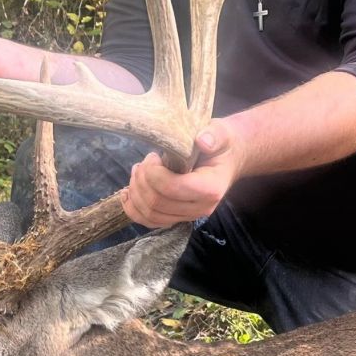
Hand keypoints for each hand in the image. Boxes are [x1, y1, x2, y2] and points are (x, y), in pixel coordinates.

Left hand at [121, 121, 246, 228]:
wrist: (228, 159)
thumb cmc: (222, 144)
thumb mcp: (220, 133)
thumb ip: (213, 136)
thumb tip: (202, 140)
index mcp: (211, 187)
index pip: (173, 188)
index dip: (154, 173)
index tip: (153, 156)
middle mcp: (201, 207)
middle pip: (157, 203)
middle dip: (142, 181)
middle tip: (143, 163)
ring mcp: (189, 215)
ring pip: (150, 215)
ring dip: (136, 193)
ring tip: (138, 172)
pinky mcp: (177, 217)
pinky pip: (149, 221)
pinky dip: (133, 208)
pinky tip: (127, 192)